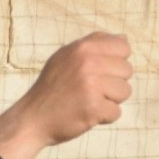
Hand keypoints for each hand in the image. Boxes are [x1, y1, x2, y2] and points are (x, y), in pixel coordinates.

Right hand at [0, 33, 132, 158]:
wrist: (32, 118)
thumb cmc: (52, 88)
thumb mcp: (66, 57)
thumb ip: (94, 45)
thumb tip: (124, 39)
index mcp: (83, 47)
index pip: (124, 47)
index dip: (116, 61)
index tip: (101, 72)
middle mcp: (88, 63)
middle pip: (127, 70)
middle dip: (114, 83)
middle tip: (91, 90)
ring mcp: (91, 85)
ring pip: (125, 91)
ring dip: (110, 100)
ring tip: (89, 101)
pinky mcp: (93, 108)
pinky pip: (116, 112)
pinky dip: (104, 117)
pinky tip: (87, 114)